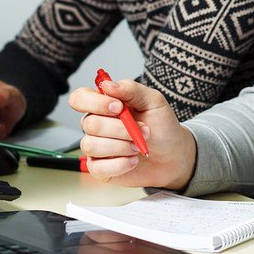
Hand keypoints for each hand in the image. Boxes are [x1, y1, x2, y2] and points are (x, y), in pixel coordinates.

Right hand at [68, 77, 195, 189]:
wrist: (173, 155)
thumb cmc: (161, 126)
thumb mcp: (153, 101)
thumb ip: (131, 89)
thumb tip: (107, 85)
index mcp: (104, 105)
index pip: (80, 98)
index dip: (95, 102)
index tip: (119, 107)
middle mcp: (96, 125)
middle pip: (89, 124)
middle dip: (120, 129)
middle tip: (142, 129)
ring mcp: (96, 147)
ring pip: (91, 145)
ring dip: (120, 146)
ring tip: (137, 146)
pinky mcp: (100, 168)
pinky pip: (98, 167)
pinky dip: (120, 164)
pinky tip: (132, 160)